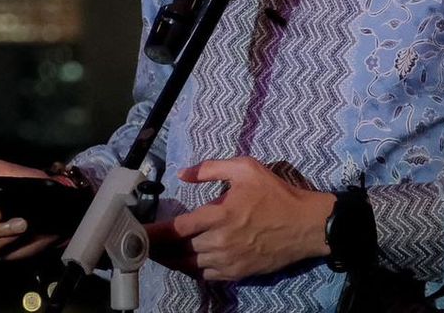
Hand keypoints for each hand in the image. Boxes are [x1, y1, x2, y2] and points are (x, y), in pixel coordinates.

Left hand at [145, 156, 332, 281]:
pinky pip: (207, 275)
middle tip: (143, 241)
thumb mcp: (245, 168)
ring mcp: (230, 260)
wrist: (306, 226)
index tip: (138, 232)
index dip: (154, 232)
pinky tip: (185, 261)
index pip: (178, 228)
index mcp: (220, 214)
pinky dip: (192, 269)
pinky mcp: (239, 272)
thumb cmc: (276, 194)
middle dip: (160, 246)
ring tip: (158, 253)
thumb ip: (210, 169)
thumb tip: (182, 174)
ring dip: (173, 259)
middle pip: (180, 249)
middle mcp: (221, 241)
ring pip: (191, 265)